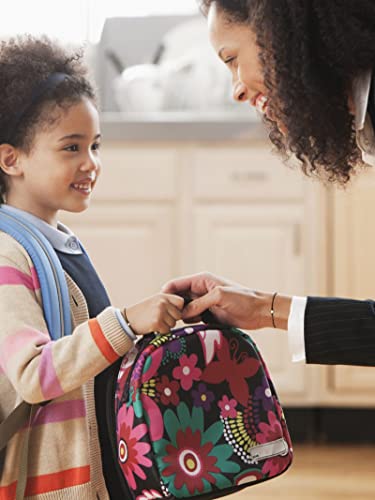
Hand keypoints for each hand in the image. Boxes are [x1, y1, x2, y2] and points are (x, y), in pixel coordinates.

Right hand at [124, 293, 183, 334]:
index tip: (169, 312)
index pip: (181, 302)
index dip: (177, 309)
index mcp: (163, 296)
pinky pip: (167, 330)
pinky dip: (161, 331)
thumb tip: (185, 310)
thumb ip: (168, 303)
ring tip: (155, 322)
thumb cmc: (143, 311)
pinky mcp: (156, 322)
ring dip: (166, 326)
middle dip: (171, 319)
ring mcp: (160, 312)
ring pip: (173, 324)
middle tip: (160, 319)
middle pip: (178, 315)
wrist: (127, 319)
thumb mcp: (156, 301)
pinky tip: (152, 327)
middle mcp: (162, 302)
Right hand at [162, 272, 291, 329]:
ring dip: (180, 316)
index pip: (176, 284)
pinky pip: (192, 318)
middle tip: (167, 319)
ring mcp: (203, 303)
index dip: (166, 294)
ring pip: (183, 309)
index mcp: (201, 280)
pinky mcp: (208, 315)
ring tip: (177, 324)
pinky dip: (188, 322)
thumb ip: (199, 303)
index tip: (160, 307)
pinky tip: (187, 328)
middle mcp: (200, 290)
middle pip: (177, 297)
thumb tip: (182, 313)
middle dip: (172, 307)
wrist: (259, 311)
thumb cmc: (243, 299)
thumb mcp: (219, 297)